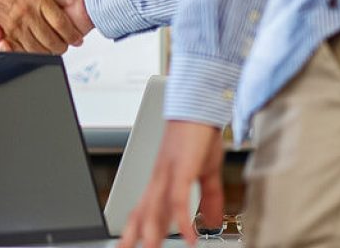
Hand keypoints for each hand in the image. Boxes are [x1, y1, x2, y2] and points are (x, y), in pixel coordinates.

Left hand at [119, 121, 222, 247]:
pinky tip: (189, 238)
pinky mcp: (181, 168)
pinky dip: (182, 219)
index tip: (129, 247)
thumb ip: (208, 199)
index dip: (135, 231)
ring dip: (151, 234)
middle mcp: (159, 179)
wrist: (200, 106)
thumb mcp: (207, 173)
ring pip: (154, 209)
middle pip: (141, 213)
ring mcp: (168, 173)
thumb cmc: (199, 135)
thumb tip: (211, 223)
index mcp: (162, 181)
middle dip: (132, 237)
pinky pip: (178, 198)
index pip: (144, 211)